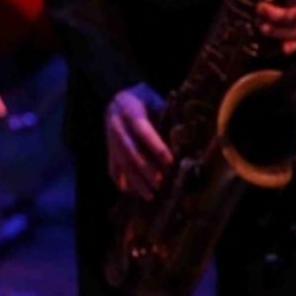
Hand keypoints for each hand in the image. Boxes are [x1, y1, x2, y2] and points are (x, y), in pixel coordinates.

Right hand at [105, 84, 172, 199]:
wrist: (118, 99)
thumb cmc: (144, 100)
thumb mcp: (155, 100)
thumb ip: (168, 115)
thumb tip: (187, 136)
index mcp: (129, 109)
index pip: (141, 130)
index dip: (155, 146)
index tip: (170, 161)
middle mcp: (116, 125)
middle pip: (130, 150)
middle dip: (146, 169)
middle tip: (160, 183)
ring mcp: (110, 139)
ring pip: (121, 163)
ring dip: (135, 181)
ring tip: (150, 195)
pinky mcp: (108, 150)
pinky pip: (112, 169)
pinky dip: (122, 183)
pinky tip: (134, 194)